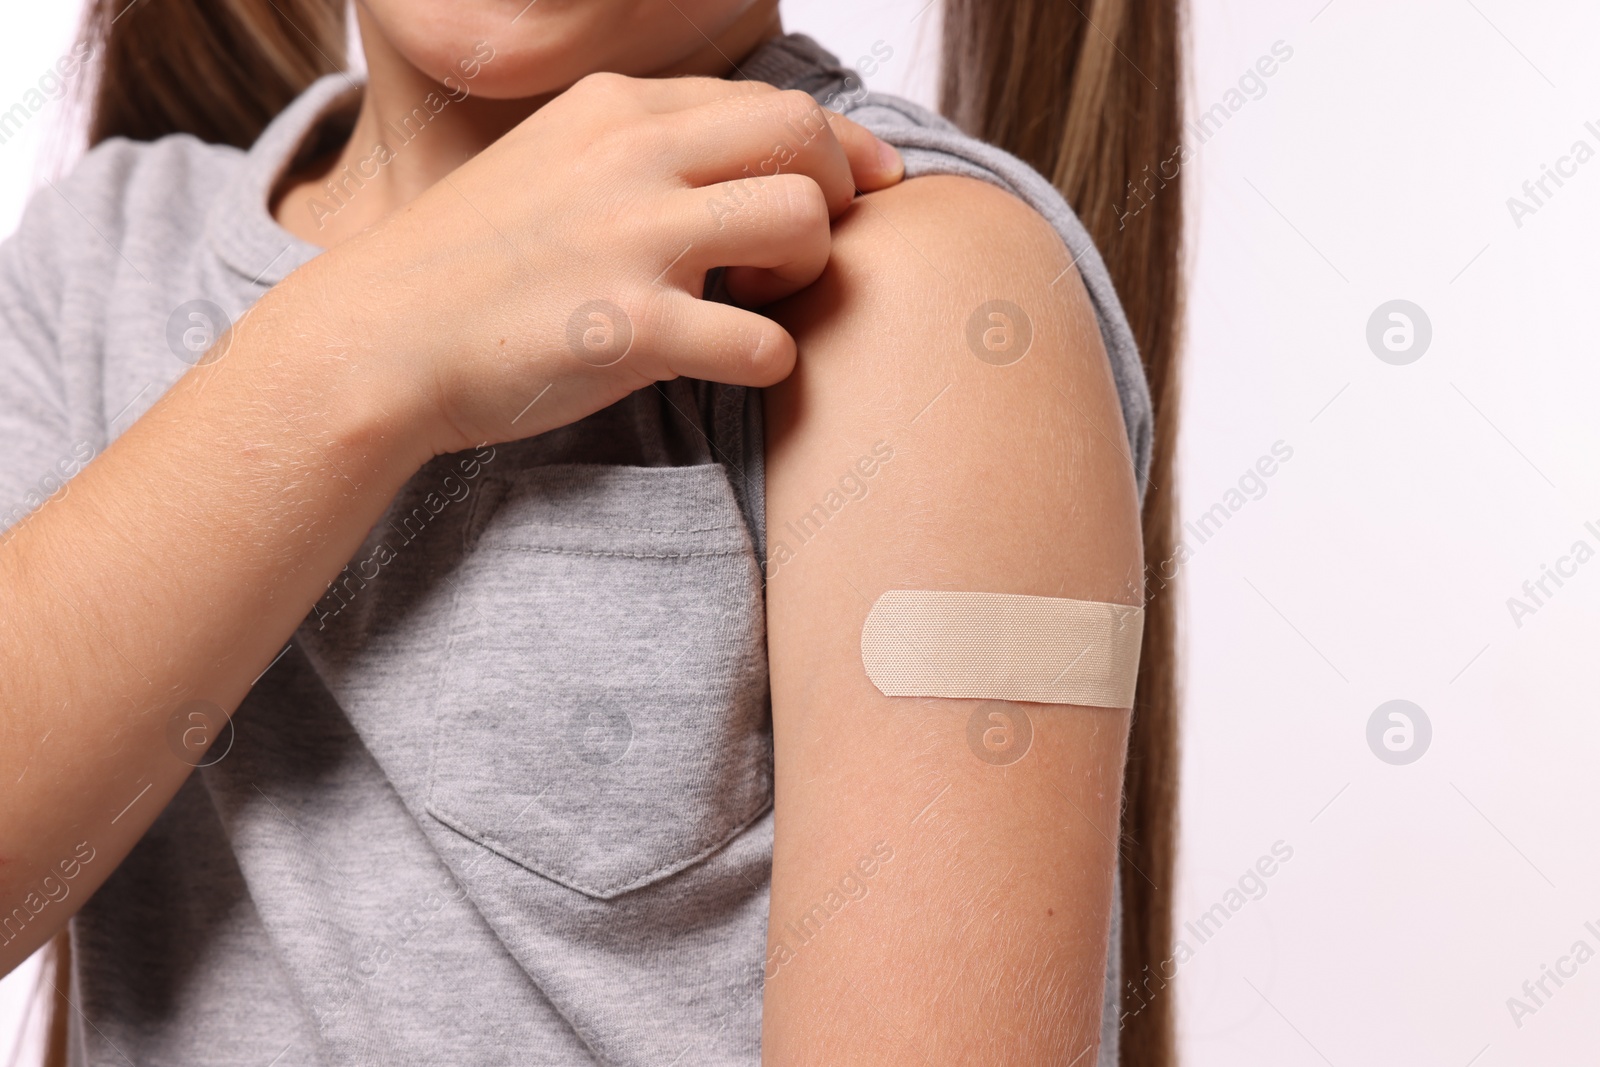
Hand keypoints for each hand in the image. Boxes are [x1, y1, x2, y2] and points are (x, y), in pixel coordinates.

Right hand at [291, 72, 904, 455]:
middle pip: (803, 138)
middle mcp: (631, 157)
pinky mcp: (630, 329)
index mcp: (614, 109)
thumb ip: (636, 151)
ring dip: (807, 270)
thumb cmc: (465, 263)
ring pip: (801, 223)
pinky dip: (770, 358)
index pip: (767, 102)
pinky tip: (738, 363)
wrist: (375, 340)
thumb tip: (731, 163)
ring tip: (761, 299)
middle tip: (804, 248)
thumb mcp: (549, 163)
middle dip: (835, 191)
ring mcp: (632, 240)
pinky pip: (763, 342)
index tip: (866, 183)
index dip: (837, 146)